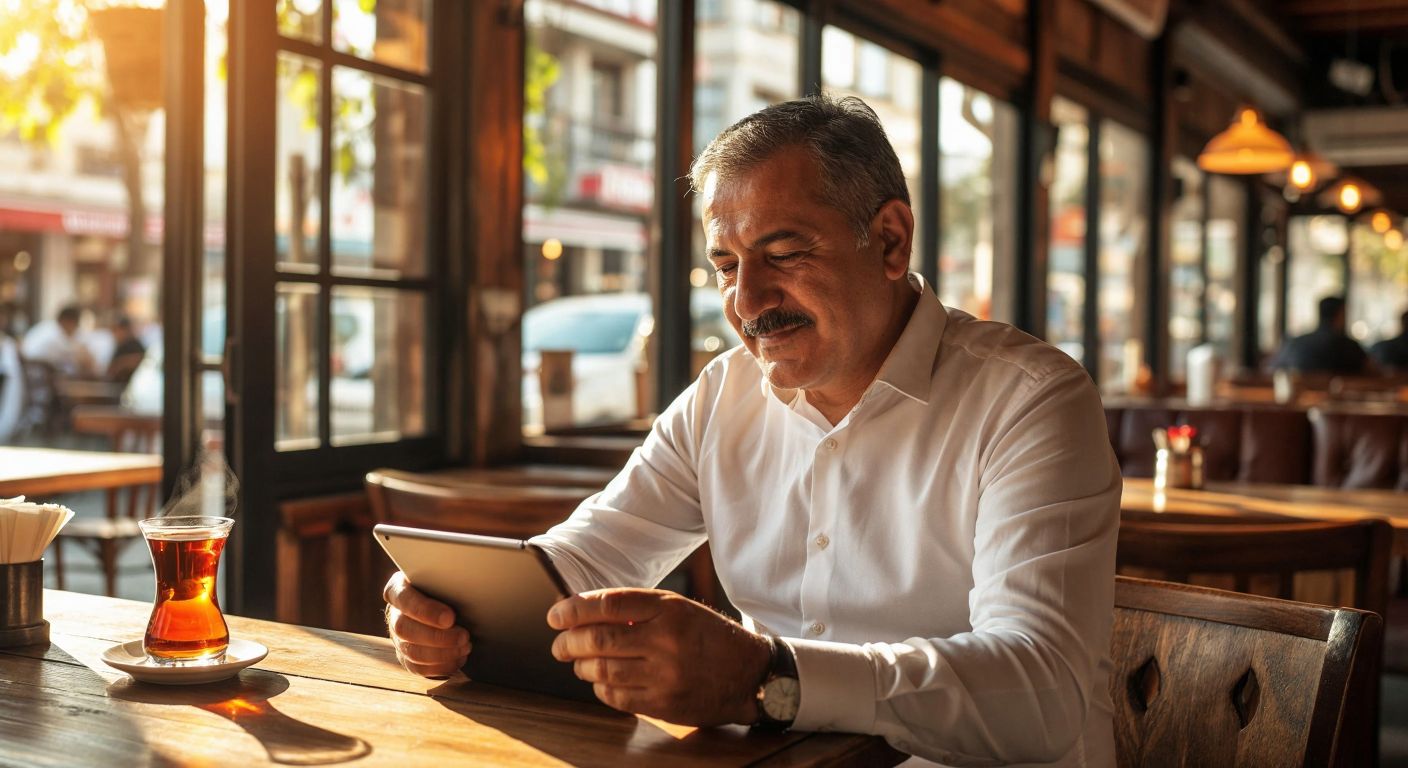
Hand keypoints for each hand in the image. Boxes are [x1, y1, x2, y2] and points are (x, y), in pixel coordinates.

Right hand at [383, 571, 471, 677]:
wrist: (444, 600)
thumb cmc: (445, 584)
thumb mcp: (443, 576)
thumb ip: (447, 579)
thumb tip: (470, 583)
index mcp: (398, 589)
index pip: (404, 599)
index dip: (426, 611)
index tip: (450, 618)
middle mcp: (394, 614)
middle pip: (405, 630)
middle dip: (438, 637)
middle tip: (464, 636)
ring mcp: (398, 638)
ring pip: (412, 652)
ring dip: (442, 654)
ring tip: (465, 647)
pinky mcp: (406, 656)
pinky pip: (418, 667)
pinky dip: (441, 666)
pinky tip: (458, 659)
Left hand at [547, 588, 771, 725]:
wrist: (750, 675)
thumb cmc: (710, 637)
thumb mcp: (681, 609)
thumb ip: (639, 609)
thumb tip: (585, 611)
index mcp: (670, 609)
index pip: (608, 604)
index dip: (573, 609)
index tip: (555, 615)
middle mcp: (667, 640)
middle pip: (599, 639)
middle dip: (568, 642)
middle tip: (559, 645)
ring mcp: (666, 675)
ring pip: (603, 670)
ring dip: (582, 667)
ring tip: (578, 663)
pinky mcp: (665, 704)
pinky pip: (617, 697)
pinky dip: (600, 688)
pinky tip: (600, 682)